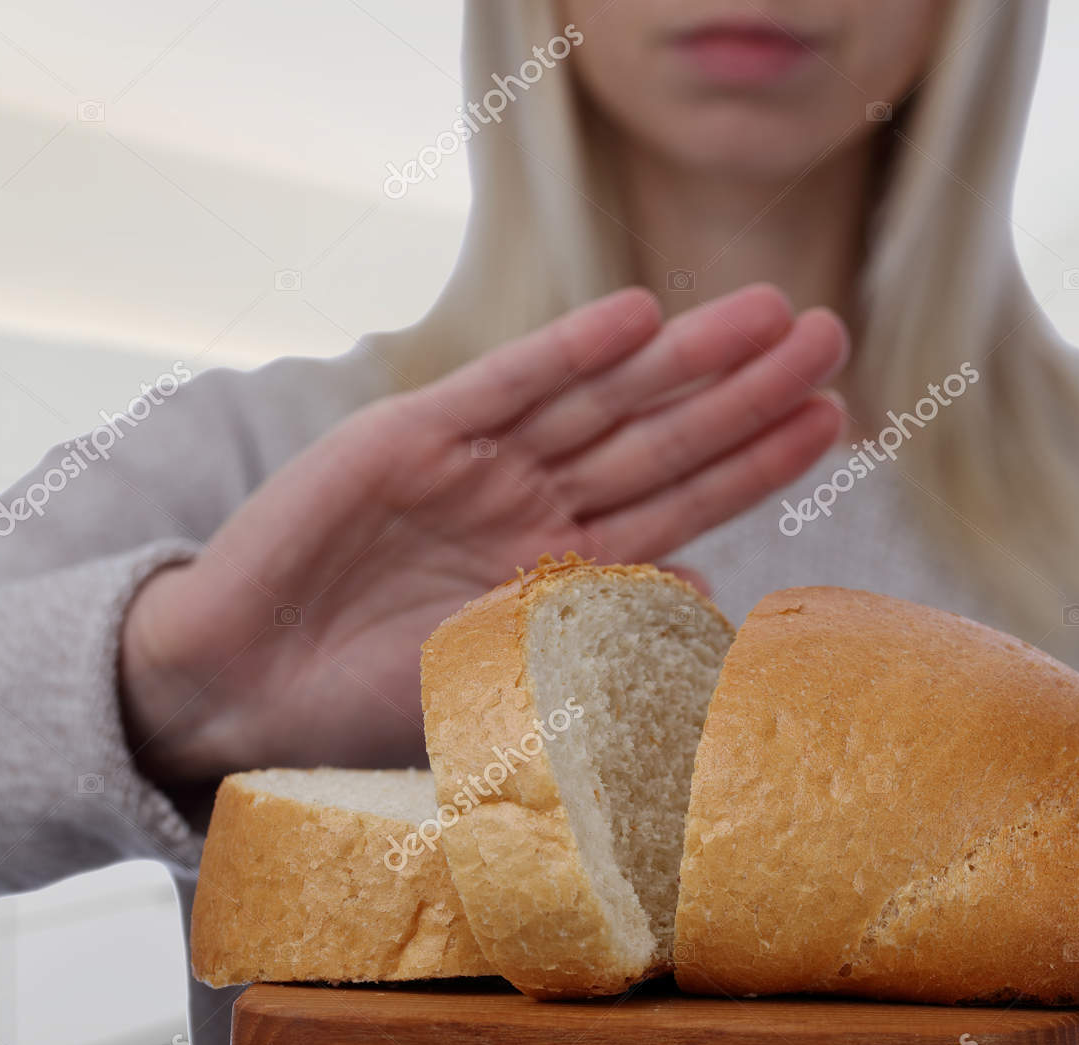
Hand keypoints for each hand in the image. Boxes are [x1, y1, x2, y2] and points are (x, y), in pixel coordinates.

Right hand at [120, 284, 846, 779]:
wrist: (246, 682)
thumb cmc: (373, 696)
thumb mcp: (509, 672)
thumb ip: (606, 629)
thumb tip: (712, 600)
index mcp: (569, 563)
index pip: (686, 501)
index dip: (758, 459)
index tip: (833, 419)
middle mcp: (538, 501)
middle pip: (662, 436)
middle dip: (745, 390)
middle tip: (830, 337)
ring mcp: (481, 461)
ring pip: (603, 399)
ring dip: (682, 356)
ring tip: (766, 314)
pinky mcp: (412, 431)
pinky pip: (506, 386)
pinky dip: (568, 351)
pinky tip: (637, 316)